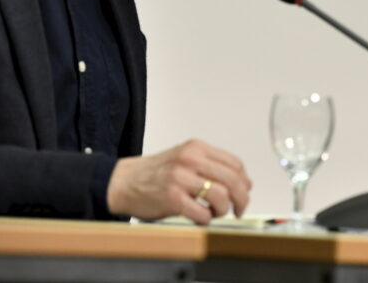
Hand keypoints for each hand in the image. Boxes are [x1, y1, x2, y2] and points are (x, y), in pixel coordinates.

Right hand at [107, 139, 251, 224]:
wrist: (122, 181)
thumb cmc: (155, 173)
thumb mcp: (184, 158)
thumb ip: (208, 165)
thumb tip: (239, 182)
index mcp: (196, 148)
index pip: (235, 164)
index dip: (244, 181)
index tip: (244, 192)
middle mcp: (190, 159)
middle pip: (233, 179)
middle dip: (241, 198)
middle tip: (238, 209)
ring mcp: (180, 178)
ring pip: (221, 195)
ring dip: (223, 210)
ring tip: (215, 213)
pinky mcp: (172, 198)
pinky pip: (202, 213)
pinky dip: (206, 219)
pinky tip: (200, 218)